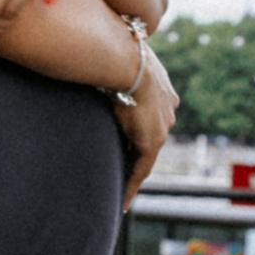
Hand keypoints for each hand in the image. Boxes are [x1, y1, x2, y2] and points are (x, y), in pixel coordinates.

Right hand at [117, 51, 177, 202]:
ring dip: (133, 167)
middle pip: (150, 134)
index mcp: (162, 86)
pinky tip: (124, 202)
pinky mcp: (153, 141)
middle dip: (137, 147)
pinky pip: (142, 169)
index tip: (130, 131)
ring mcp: (163, 125)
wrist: (124, 60)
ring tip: (119, 185)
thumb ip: (108, 69)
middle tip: (121, 162)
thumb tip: (86, 63)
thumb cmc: (112, 53)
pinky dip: (132, 185)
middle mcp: (168, 108)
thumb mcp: (114, 59)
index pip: (149, 112)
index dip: (138, 124)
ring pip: (147, 152)